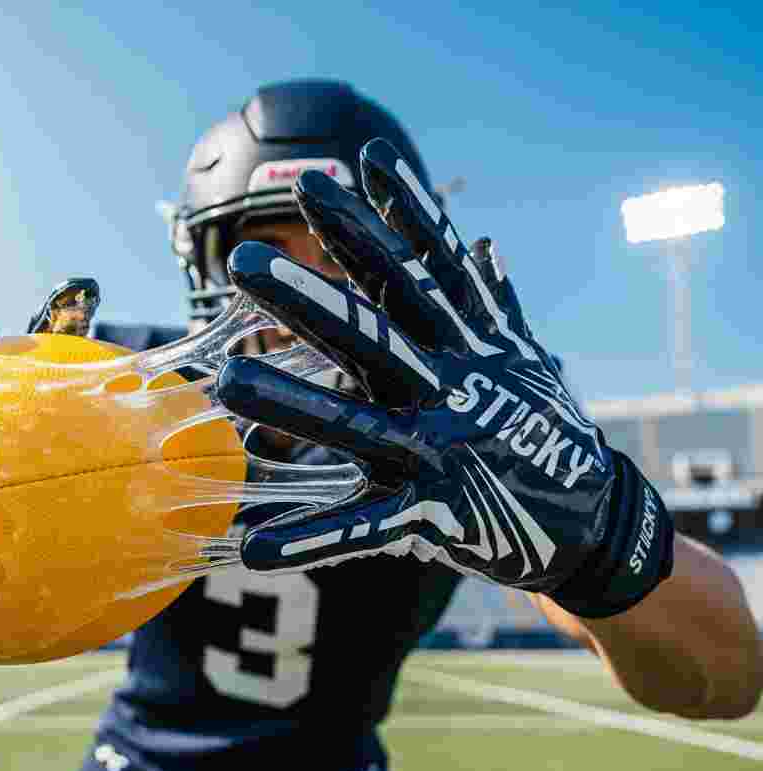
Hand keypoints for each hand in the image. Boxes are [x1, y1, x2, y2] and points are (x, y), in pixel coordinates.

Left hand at [216, 139, 672, 618]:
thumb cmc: (544, 431)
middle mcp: (450, 391)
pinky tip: (253, 547)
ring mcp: (440, 453)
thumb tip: (483, 244)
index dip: (382, 221)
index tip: (337, 171)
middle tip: (246, 261)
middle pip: (375, 336)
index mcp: (468, 350)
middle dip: (311, 298)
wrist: (592, 520)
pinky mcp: (436, 515)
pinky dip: (309, 540)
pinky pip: (363, 530)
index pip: (422, 274)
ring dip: (292, 404)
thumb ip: (492, 302)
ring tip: (229, 382)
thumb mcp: (524, 358)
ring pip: (356, 425)